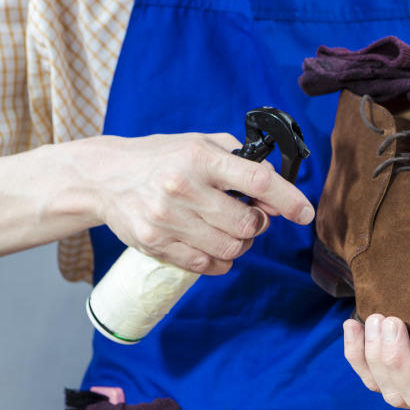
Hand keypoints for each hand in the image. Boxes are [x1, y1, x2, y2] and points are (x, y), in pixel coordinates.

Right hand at [89, 133, 313, 274]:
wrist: (104, 177)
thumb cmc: (163, 158)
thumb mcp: (202, 143)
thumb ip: (242, 162)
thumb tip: (277, 188)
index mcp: (199, 158)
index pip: (256, 181)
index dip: (288, 199)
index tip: (304, 212)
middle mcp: (183, 188)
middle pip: (248, 223)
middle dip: (259, 223)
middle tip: (251, 214)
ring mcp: (167, 219)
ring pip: (231, 249)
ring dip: (242, 243)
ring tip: (231, 229)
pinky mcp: (155, 244)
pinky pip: (207, 265)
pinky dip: (221, 261)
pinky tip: (214, 245)